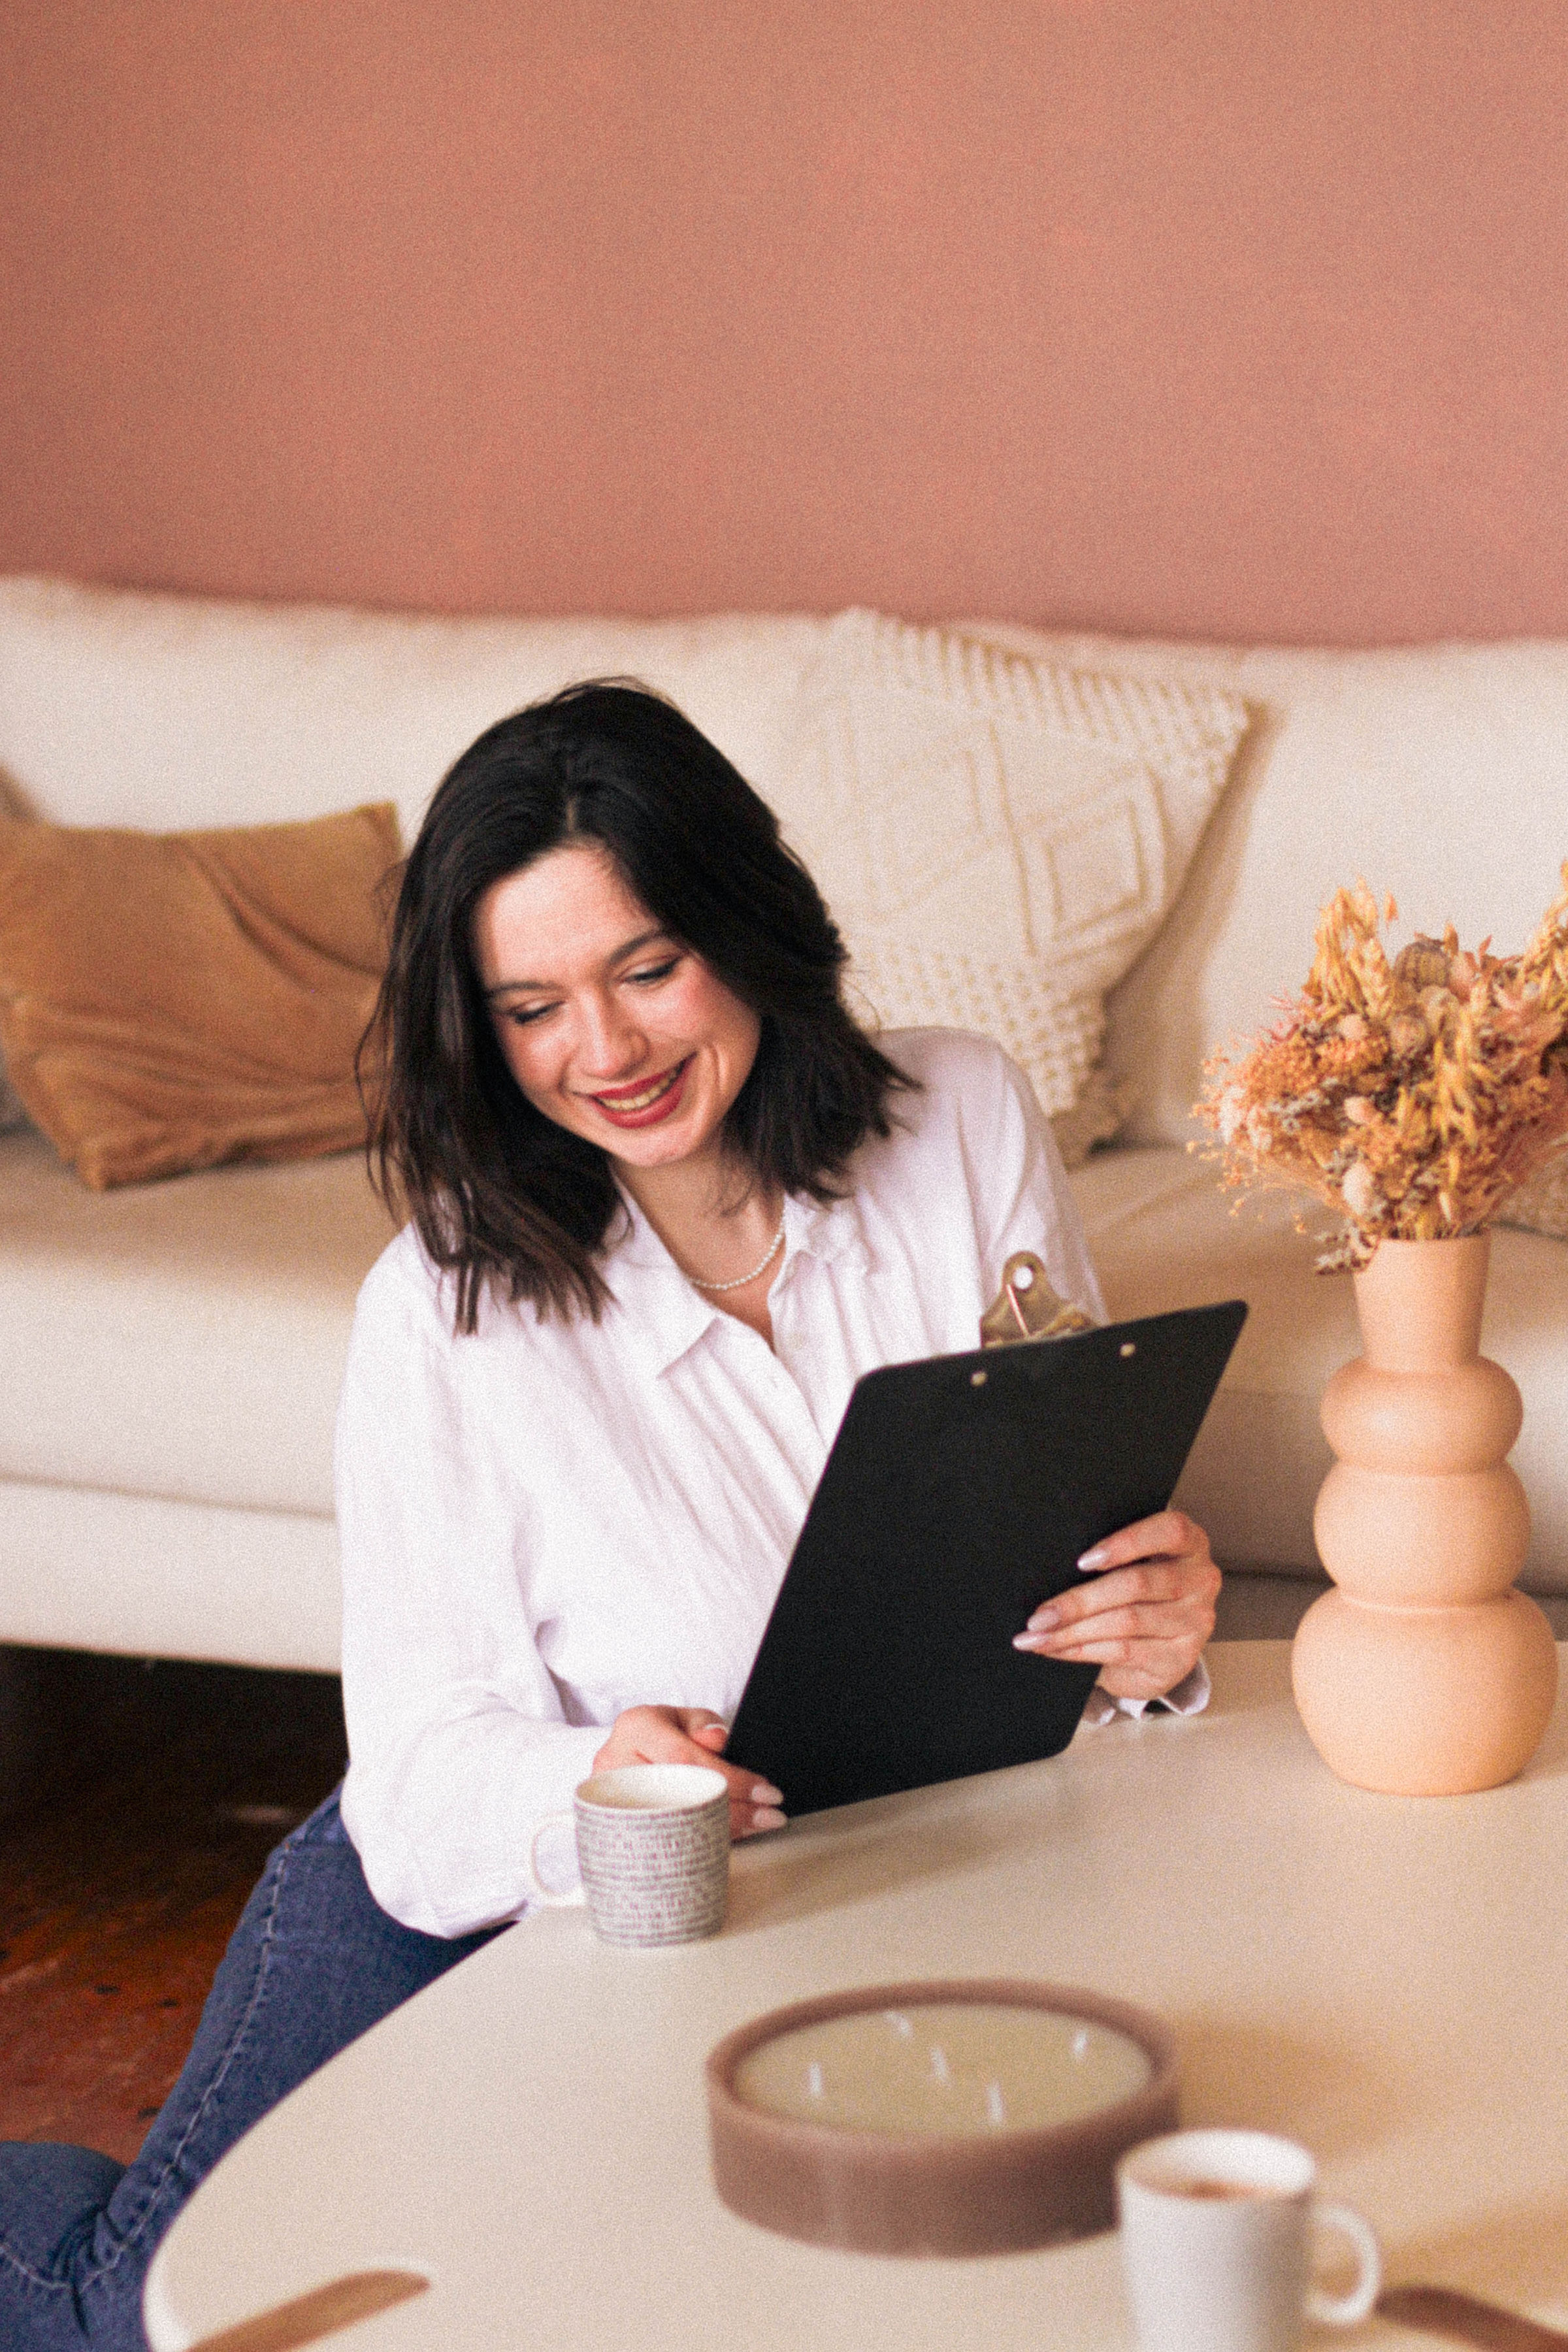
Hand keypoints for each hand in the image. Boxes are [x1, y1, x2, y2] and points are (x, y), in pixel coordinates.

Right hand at [593, 1705, 785, 1838]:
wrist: (630, 1754)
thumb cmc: (664, 1732)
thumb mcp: (685, 1716)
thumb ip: (704, 1724)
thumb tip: (717, 1740)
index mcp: (634, 1728)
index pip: (684, 1757)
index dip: (727, 1777)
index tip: (764, 1790)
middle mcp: (616, 1765)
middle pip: (681, 1795)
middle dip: (732, 1810)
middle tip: (770, 1815)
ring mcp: (616, 1801)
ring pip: (675, 1824)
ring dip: (724, 1828)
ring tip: (760, 1825)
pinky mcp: (622, 1827)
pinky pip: (669, 1839)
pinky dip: (705, 1839)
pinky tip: (734, 1836)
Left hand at [1011, 1510, 1220, 1702]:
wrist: (1156, 1646)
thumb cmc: (1136, 1592)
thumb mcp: (1131, 1564)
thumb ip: (1109, 1557)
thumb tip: (1052, 1564)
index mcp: (1190, 1544)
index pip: (1170, 1531)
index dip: (1126, 1543)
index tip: (1082, 1560)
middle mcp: (1201, 1580)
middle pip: (1136, 1584)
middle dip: (1079, 1601)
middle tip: (1040, 1615)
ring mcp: (1195, 1622)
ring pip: (1125, 1622)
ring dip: (1072, 1631)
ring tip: (1037, 1636)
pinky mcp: (1180, 1658)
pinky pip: (1122, 1651)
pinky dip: (1081, 1650)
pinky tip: (1057, 1649)